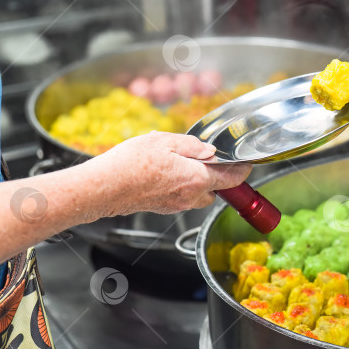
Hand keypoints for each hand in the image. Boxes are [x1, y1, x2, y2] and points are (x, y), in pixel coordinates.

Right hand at [90, 132, 252, 215]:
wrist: (102, 187)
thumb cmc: (131, 164)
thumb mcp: (165, 141)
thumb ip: (192, 146)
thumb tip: (210, 151)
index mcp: (197, 179)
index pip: (232, 179)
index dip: (242, 171)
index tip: (246, 164)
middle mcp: (190, 196)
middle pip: (215, 189)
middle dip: (216, 176)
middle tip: (208, 160)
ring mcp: (176, 205)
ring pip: (198, 195)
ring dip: (197, 181)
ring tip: (181, 162)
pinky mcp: (162, 208)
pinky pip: (181, 198)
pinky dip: (180, 186)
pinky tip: (164, 172)